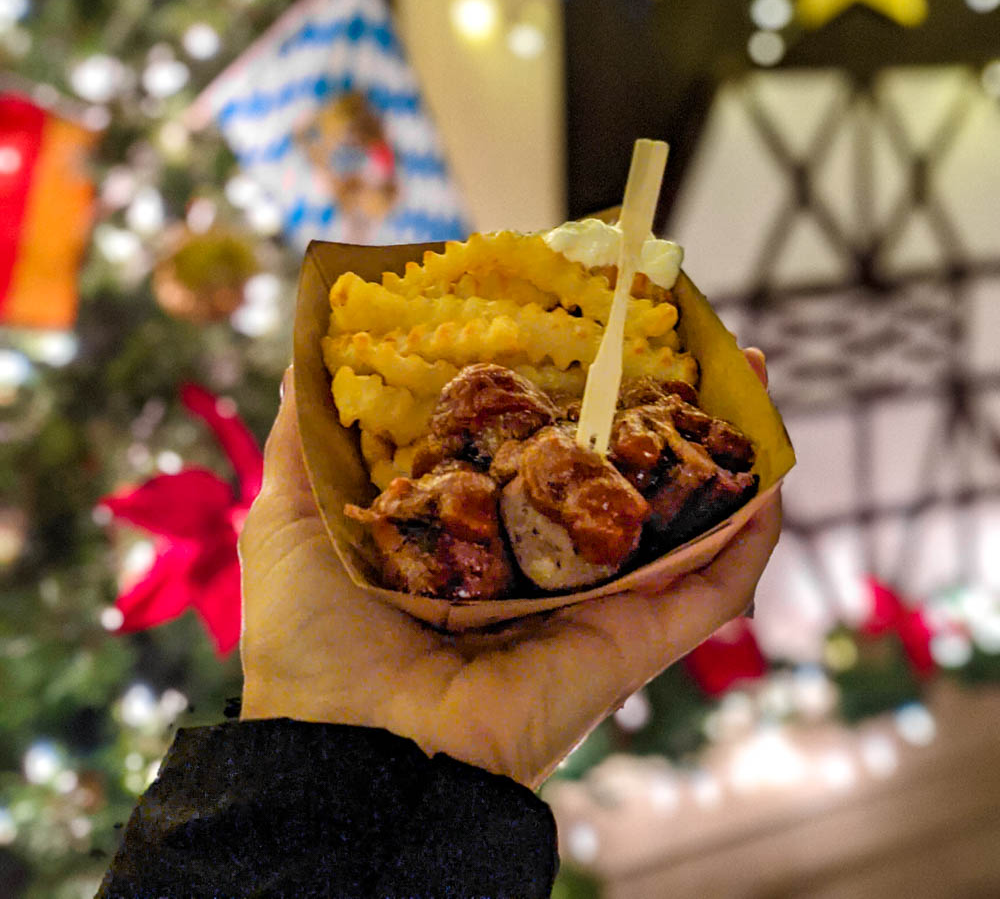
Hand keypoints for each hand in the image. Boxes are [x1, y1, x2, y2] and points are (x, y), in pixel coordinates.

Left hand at [238, 364, 779, 788]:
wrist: (349, 752)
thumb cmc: (313, 639)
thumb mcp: (291, 515)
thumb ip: (307, 434)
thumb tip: (306, 345)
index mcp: (475, 529)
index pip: (537, 442)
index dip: (572, 383)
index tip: (593, 318)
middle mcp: (542, 560)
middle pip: (621, 472)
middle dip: (664, 409)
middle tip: (695, 343)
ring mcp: (594, 599)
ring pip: (681, 518)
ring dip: (728, 454)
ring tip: (758, 382)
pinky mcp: (631, 642)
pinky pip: (709, 590)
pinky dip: (750, 538)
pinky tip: (773, 476)